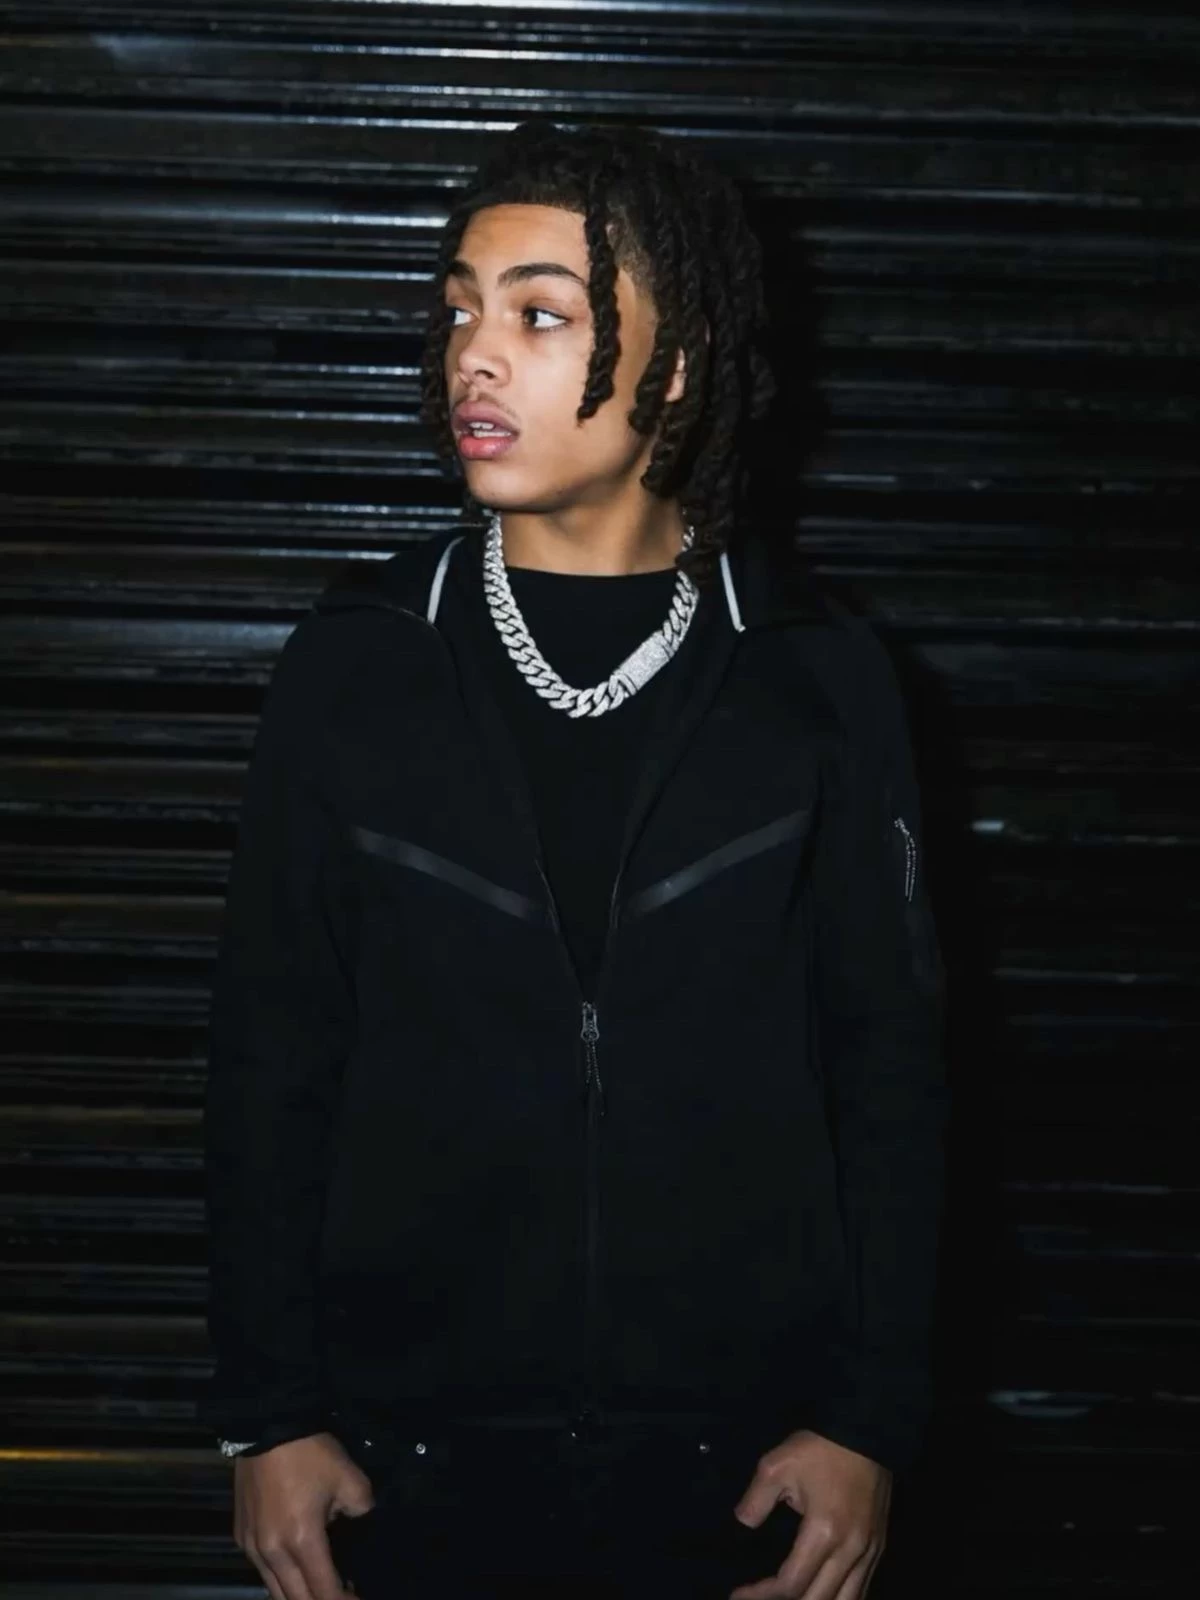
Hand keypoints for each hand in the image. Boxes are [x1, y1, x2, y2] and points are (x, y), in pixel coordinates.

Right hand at [233, 1431, 374, 1599]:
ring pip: (275, 1591)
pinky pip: (263, 1572)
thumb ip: (362, 1511)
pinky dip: (282, 1580)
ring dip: (299, 1596)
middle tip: (344, 1597)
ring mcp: (251, 1547)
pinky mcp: (241, 1537)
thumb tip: (359, 1525)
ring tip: (323, 1589)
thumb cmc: (310, 1452)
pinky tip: (299, 1571)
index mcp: (302, 1541)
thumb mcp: (350, 1479)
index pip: (324, 1591)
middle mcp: (272, 1553)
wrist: (268, 1425)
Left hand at [728, 1429, 890, 1599]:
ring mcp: (870, 1552)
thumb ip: (756, 1499)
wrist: (867, 1430)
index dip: (762, 1595)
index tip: (738, 1594)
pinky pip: (862, 1589)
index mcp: (824, 1533)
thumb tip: (743, 1524)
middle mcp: (850, 1551)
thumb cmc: (821, 1448)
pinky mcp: (879, 1547)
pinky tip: (822, 1595)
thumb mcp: (777, 1465)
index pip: (791, 1584)